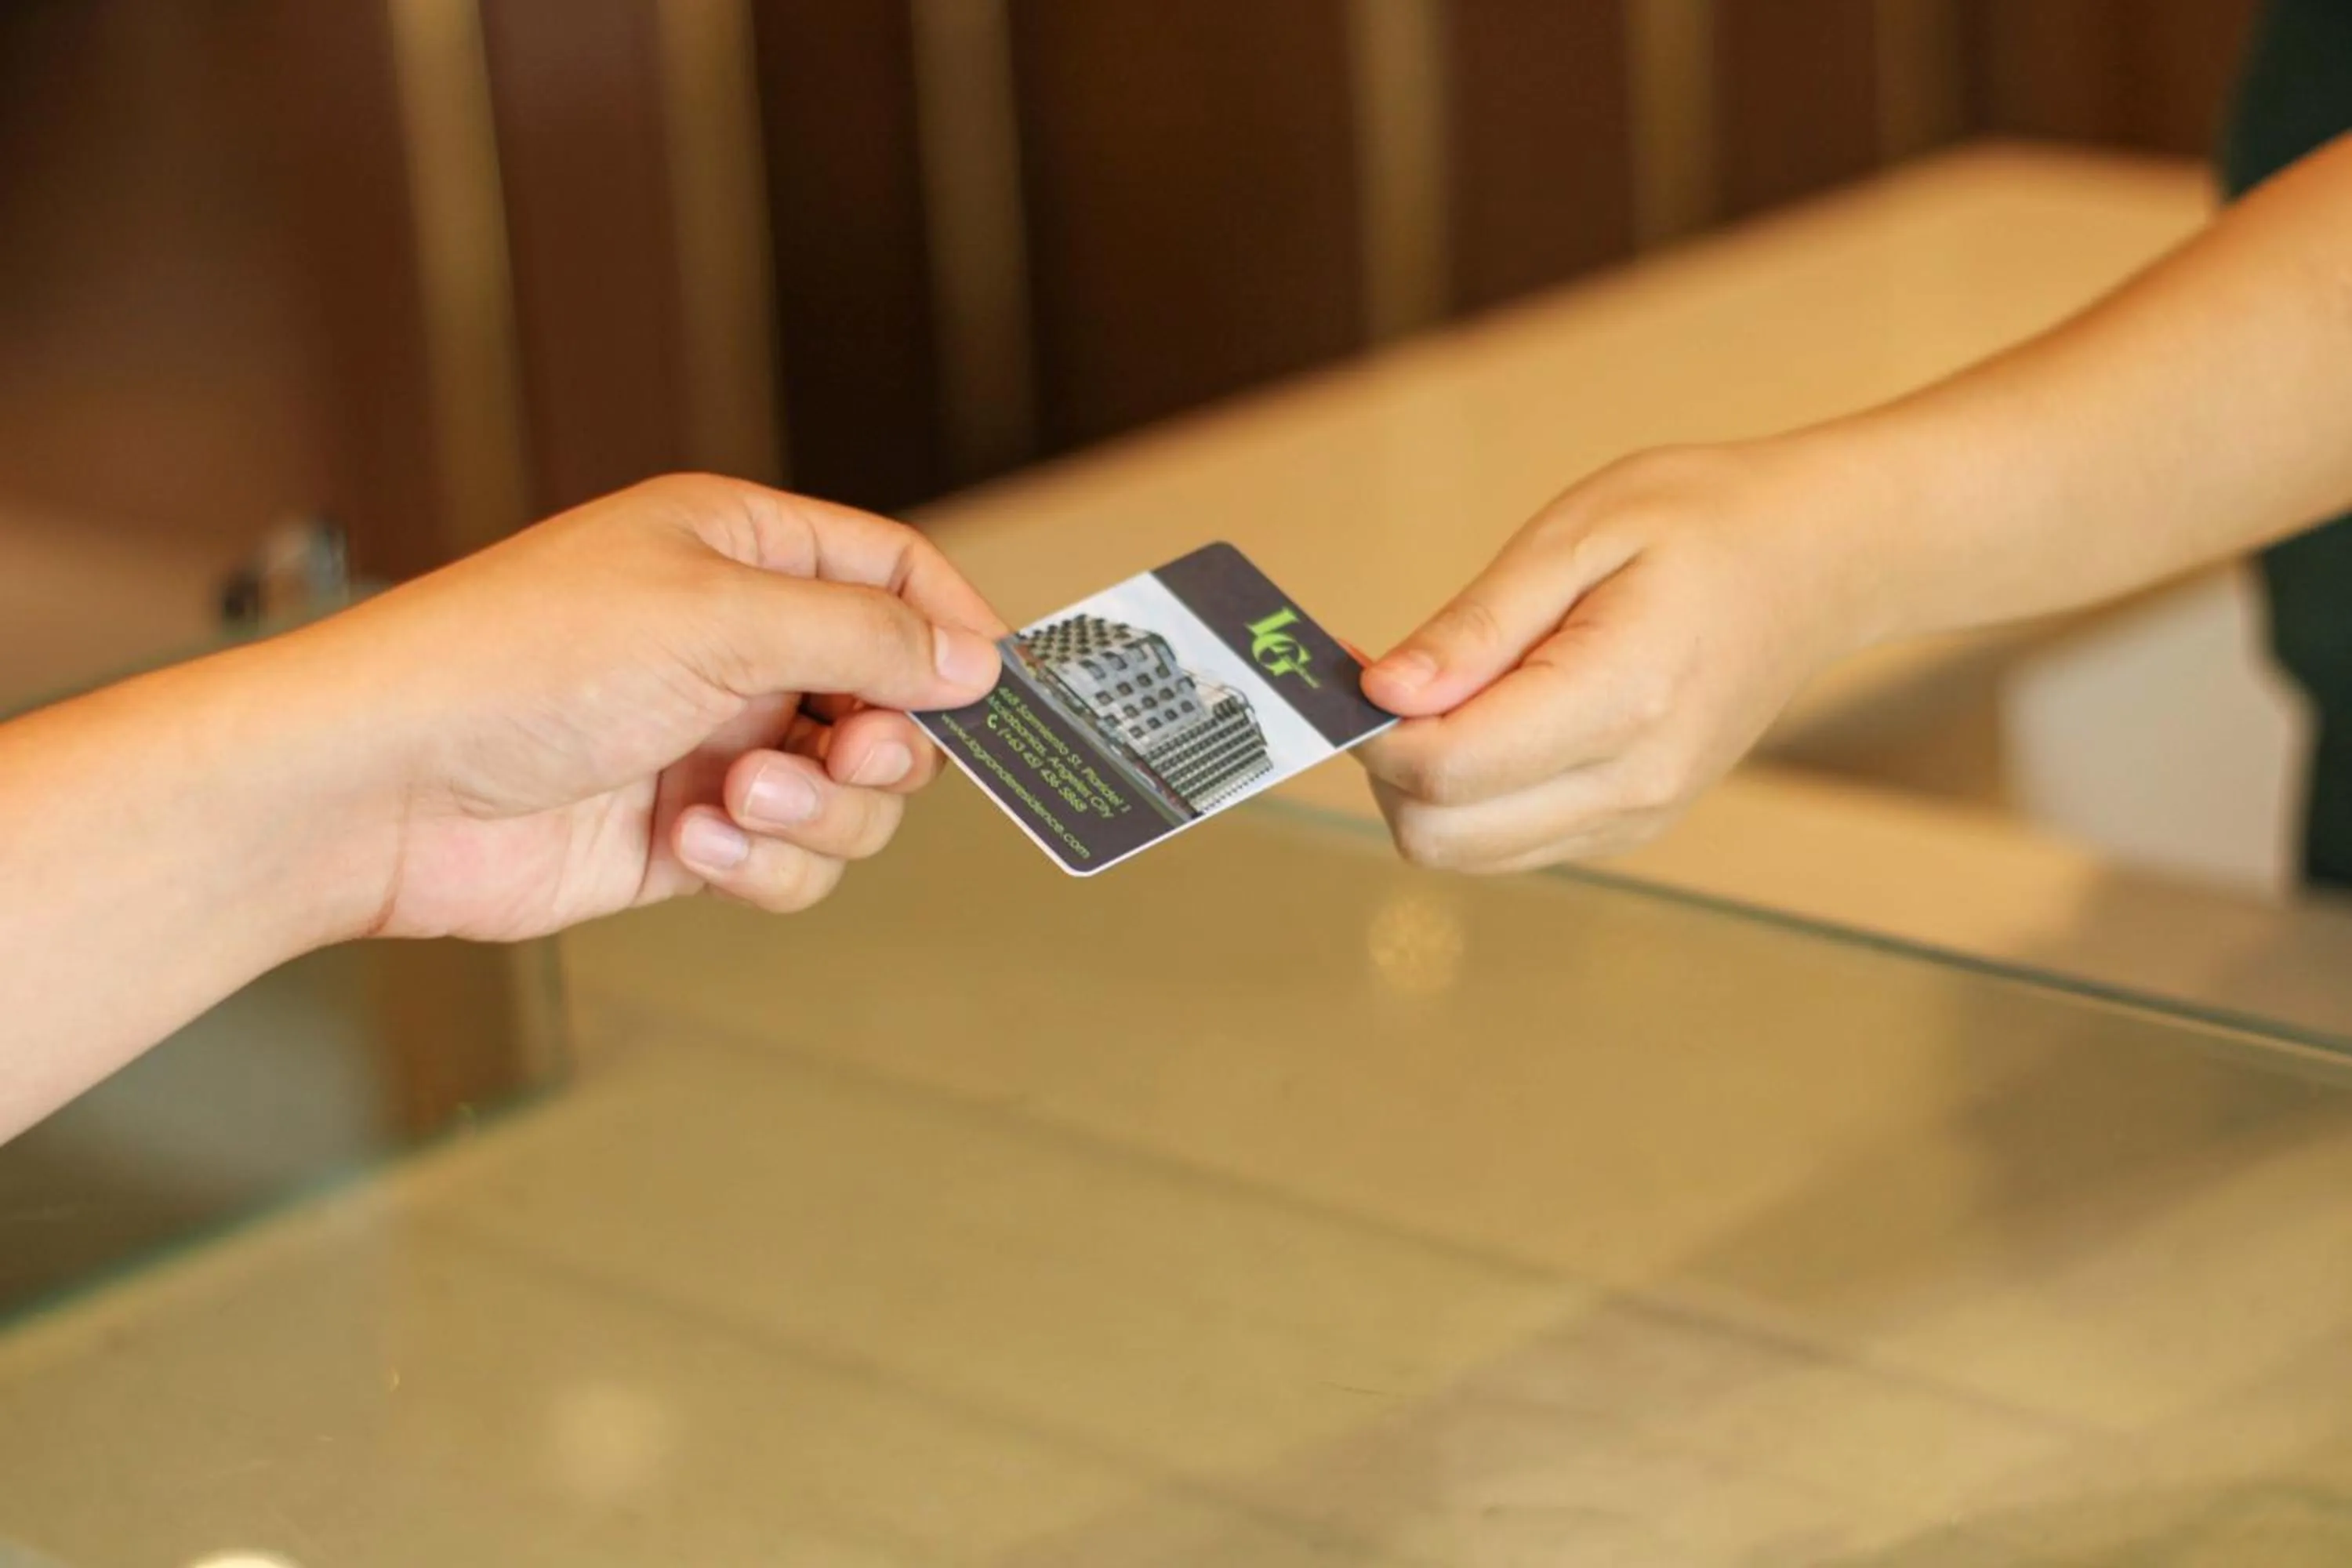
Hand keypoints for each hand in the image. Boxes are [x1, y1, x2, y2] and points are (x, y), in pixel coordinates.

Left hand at [296, 474, 1004, 938]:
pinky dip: (758, 866)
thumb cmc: (517, 661)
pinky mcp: (687, 839)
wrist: (385, 786)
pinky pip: (787, 865)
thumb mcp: (718, 617)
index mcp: (739, 552)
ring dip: (814, 813)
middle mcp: (733, 646)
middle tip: (856, 755)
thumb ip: (867, 634)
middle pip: (891, 700)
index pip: (892, 572)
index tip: (999, 690)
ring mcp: (712, 745)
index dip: (955, 628)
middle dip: (885, 744)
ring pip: (850, 798)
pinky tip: (691, 844)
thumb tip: (975, 659)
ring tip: (732, 799)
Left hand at [1357, 443, 1882, 871]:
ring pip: (1466, 855)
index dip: (1376, 730)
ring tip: (1452, 692)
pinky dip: (1474, 798)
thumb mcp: (1581, 532)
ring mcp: (1637, 817)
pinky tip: (1494, 718)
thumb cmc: (1703, 523)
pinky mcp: (1630, 826)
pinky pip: (1510, 845)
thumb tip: (1383, 690)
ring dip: (1427, 788)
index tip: (1357, 672)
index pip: (1448, 769)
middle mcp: (1633, 783)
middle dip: (1390, 767)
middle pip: (1441, 837)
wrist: (1819, 561)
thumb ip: (1478, 624)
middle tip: (1396, 682)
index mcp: (1622, 700)